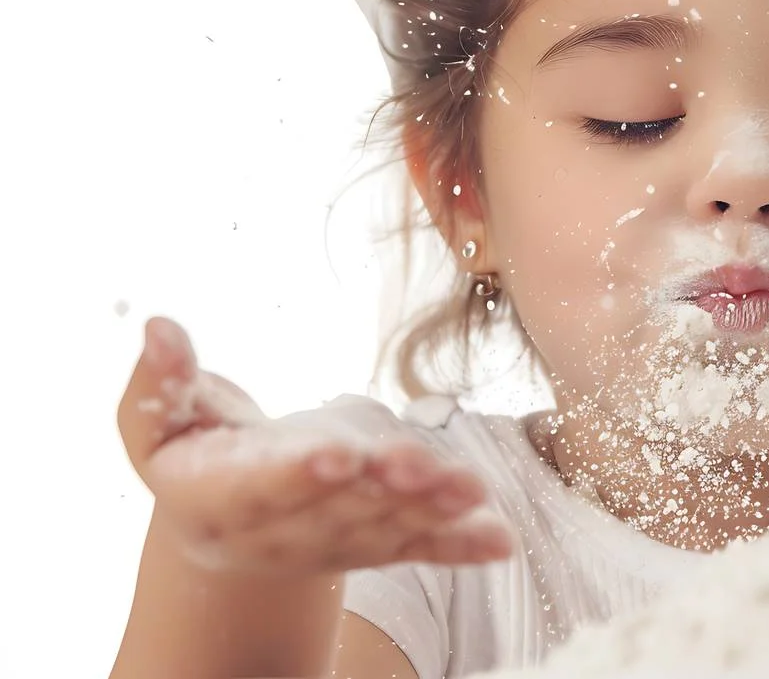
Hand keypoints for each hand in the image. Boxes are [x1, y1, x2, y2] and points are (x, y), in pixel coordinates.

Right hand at [117, 316, 513, 573]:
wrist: (228, 525)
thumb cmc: (193, 451)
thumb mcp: (159, 421)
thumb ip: (160, 385)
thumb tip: (158, 328)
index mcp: (219, 500)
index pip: (261, 487)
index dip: (299, 472)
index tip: (337, 453)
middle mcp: (279, 534)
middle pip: (335, 509)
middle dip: (380, 487)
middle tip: (419, 464)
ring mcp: (333, 545)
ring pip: (384, 529)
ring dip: (430, 510)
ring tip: (470, 489)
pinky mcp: (377, 547)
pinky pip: (421, 549)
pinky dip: (462, 545)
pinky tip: (501, 539)